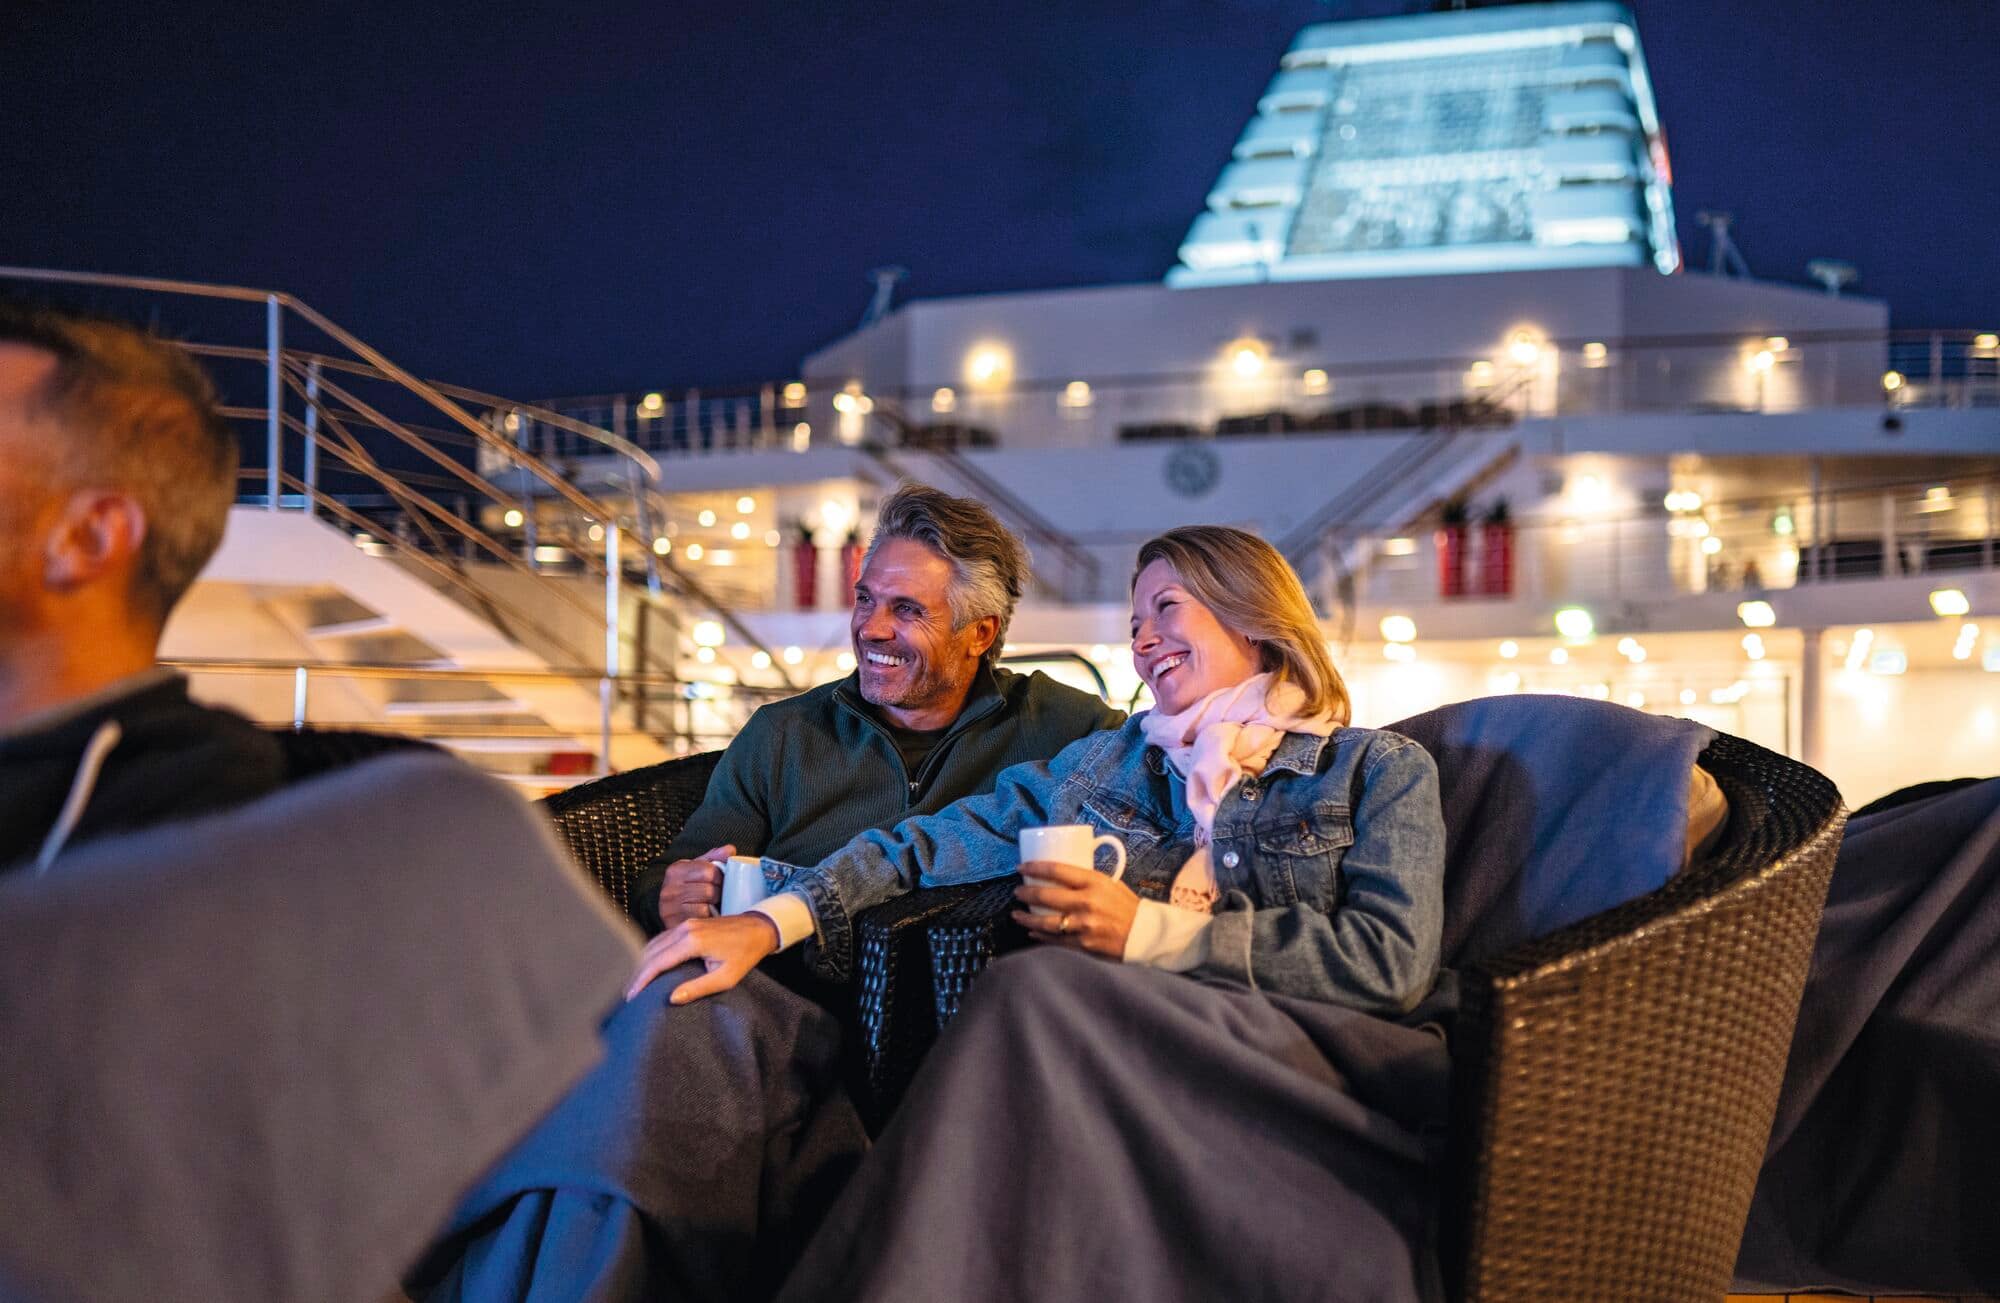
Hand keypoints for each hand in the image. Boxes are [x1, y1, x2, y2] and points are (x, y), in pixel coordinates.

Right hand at [627, 913, 779, 1003]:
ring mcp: (685, 924)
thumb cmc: (745, 954)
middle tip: (625, 994)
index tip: (630, 997)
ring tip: (632, 983)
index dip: (641, 980)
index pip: (657, 962)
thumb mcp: (726, 977)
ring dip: (640, 963)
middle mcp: (684, 929)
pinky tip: (646, 966)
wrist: (759, 928)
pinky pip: (662, 939)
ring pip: (653, 944)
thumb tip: (672, 998)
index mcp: (692, 941)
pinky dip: (650, 953)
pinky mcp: (687, 924)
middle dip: (636, 973)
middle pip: (650, 952)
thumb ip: (698, 987)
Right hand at [656, 845, 732, 930]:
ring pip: (706, 906)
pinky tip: (706, 917)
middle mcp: (669, 889)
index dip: (720, 877)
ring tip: (711, 906)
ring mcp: (669, 908)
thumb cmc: (689, 889)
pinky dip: (707, 920)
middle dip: (718, 893)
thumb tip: (730, 850)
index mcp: (676, 870)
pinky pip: (701, 921)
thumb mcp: (699, 869)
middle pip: (710, 890)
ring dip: (713, 908)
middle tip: (716, 896)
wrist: (672, 912)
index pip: (709, 870)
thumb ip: (715, 857)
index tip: (719, 881)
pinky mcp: (674, 925)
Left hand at [1011, 860, 1138, 960]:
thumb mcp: (1109, 883)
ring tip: (1016, 914)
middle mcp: (1086, 903)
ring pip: (1045, 922)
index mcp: (1094, 883)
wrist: (1144, 934)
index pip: (1057, 870)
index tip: (1021, 867)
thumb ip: (1086, 879)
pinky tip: (1032, 932)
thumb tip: (1060, 874)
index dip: (1034, 868)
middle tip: (1017, 891)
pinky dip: (1040, 936)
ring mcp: (1083, 925)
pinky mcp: (1082, 944)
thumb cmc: (1126, 906)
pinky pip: (1054, 940)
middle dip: (1026, 893)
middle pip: (1045, 896)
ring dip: (1026, 918)